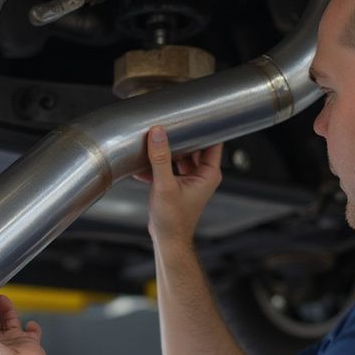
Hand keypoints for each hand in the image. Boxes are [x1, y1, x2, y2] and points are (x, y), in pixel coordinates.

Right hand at [135, 125, 222, 245]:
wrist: (167, 240)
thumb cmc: (173, 220)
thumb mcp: (164, 185)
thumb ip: (160, 158)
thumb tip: (157, 134)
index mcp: (208, 173)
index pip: (213, 140)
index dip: (204, 126)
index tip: (192, 115)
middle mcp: (202, 174)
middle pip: (193, 145)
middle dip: (179, 137)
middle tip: (166, 126)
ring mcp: (190, 179)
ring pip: (180, 155)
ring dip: (165, 151)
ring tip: (151, 144)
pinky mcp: (178, 184)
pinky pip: (169, 167)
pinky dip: (157, 165)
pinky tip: (142, 166)